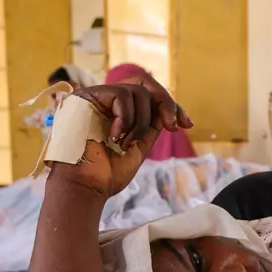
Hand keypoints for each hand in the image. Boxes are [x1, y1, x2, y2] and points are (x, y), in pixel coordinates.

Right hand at [49, 76, 190, 197]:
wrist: (85, 187)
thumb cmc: (107, 174)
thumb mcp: (139, 145)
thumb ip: (151, 124)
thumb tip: (168, 110)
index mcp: (117, 112)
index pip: (148, 94)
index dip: (169, 105)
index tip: (186, 124)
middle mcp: (105, 101)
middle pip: (144, 83)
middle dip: (166, 102)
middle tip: (173, 126)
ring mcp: (95, 97)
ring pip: (137, 91)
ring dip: (141, 122)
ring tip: (126, 143)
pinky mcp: (86, 96)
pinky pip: (122, 95)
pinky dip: (126, 118)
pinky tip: (115, 136)